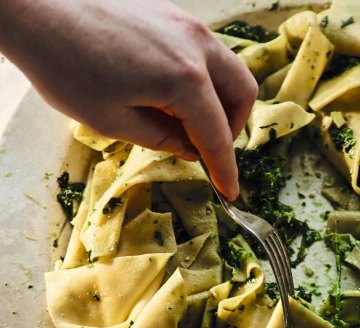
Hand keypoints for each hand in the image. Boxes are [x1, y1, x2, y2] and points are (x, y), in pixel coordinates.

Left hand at [0, 0, 257, 198]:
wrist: (34, 5)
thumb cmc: (65, 65)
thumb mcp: (113, 121)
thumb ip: (162, 138)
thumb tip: (189, 148)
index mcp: (185, 79)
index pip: (217, 134)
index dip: (225, 169)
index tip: (230, 192)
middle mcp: (195, 45)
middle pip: (241, 92)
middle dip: (232, 129)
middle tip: (207, 151)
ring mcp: (184, 23)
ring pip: (226, 68)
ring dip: (218, 102)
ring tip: (185, 124)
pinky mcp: (169, 13)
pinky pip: (203, 52)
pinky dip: (201, 79)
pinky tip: (168, 95)